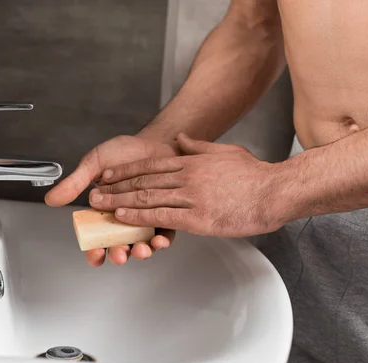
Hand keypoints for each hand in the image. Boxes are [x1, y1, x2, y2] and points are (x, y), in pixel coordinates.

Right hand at [45, 135, 177, 266]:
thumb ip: (75, 183)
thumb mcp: (94, 164)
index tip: (95, 254)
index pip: (95, 240)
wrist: (153, 141)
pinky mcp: (165, 216)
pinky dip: (163, 239)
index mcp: (103, 213)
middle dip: (119, 254)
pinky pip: (165, 234)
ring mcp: (144, 220)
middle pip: (119, 247)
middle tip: (119, 253)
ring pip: (141, 245)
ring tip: (141, 249)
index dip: (94, 252)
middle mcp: (124, 220)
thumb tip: (52, 199)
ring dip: (141, 251)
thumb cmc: (123, 153)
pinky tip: (160, 238)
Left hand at [90, 133, 284, 235]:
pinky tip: (123, 217)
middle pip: (141, 181)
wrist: (274, 190)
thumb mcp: (225, 151)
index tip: (106, 174)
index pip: (149, 166)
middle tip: (93, 192)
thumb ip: (199, 146)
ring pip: (146, 198)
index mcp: (191, 162)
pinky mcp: (197, 218)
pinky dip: (138, 216)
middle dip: (114, 187)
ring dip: (119, 202)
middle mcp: (186, 177)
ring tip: (99, 205)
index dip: (124, 170)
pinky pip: (161, 216)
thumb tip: (181, 139)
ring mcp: (190, 197)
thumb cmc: (254, 174)